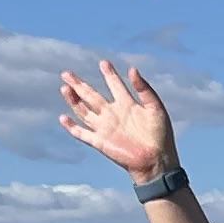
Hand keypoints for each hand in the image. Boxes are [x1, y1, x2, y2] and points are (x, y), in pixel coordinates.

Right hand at [58, 59, 177, 184]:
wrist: (156, 160)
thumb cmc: (160, 135)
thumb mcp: (155, 108)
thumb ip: (144, 89)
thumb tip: (132, 69)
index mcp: (127, 104)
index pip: (115, 85)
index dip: (109, 74)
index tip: (103, 63)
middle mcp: (113, 114)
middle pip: (92, 96)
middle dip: (79, 84)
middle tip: (66, 73)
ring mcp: (105, 127)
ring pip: (83, 111)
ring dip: (73, 100)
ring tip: (65, 88)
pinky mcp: (100, 142)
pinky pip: (82, 133)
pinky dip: (72, 126)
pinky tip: (63, 118)